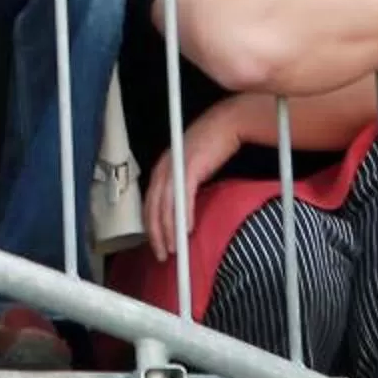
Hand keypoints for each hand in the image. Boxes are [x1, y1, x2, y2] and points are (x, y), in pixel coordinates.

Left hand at [148, 104, 243, 257]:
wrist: (227, 124)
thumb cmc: (211, 146)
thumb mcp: (191, 168)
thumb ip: (183, 187)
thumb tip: (181, 213)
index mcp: (162, 168)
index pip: (150, 201)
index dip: (151, 225)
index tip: (156, 243)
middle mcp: (164, 167)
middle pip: (153, 205)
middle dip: (156, 233)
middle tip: (161, 254)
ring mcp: (175, 166)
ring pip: (166, 204)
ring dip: (168, 229)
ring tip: (173, 248)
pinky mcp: (190, 166)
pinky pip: (183, 196)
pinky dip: (183, 215)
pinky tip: (187, 230)